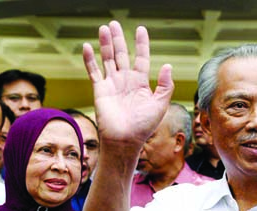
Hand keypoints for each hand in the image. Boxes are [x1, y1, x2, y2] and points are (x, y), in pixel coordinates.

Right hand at [82, 21, 173, 149]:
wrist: (125, 140)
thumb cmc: (143, 126)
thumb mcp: (160, 105)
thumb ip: (165, 86)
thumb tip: (168, 65)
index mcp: (141, 83)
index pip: (142, 58)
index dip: (141, 44)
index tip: (141, 29)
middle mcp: (126, 81)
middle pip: (122, 54)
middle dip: (119, 39)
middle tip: (114, 23)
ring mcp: (112, 84)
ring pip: (108, 59)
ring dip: (105, 44)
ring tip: (104, 28)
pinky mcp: (100, 90)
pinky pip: (93, 71)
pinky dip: (90, 59)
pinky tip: (88, 46)